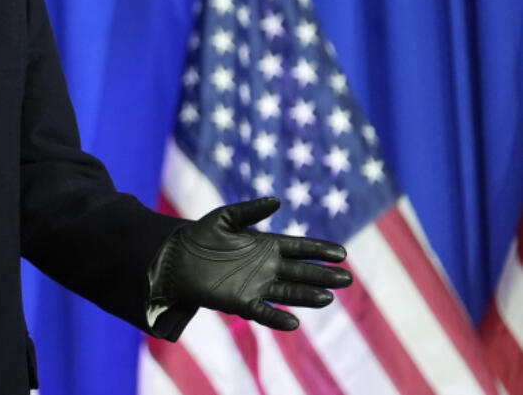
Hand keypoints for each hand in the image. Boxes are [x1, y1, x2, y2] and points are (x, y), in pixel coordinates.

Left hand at [164, 197, 352, 330]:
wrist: (177, 259)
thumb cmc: (202, 236)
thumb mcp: (225, 217)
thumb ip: (251, 210)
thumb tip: (277, 201)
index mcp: (266, 245)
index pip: (299, 248)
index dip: (320, 250)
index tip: (342, 253)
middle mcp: (267, 267)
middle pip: (301, 271)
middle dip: (323, 274)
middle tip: (346, 278)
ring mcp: (257, 285)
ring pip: (289, 291)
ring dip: (307, 295)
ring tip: (328, 298)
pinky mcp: (242, 301)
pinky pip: (264, 311)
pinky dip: (277, 316)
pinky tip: (294, 323)